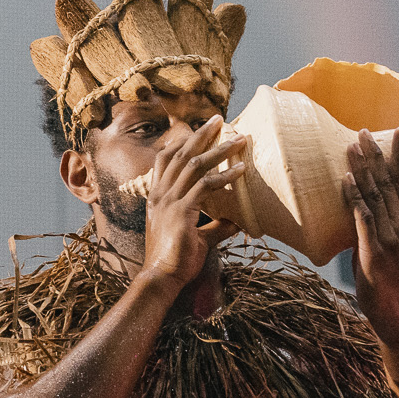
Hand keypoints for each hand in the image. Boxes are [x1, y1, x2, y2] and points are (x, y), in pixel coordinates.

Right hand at [141, 117, 247, 285]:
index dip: (183, 141)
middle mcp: (160, 194)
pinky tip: (240, 171)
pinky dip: (224, 176)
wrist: (162, 278)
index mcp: (158, 196)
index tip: (202, 130)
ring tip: (238, 140)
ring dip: (218, 150)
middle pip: (180, 153)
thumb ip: (215, 226)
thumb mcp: (197, 238)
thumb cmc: (176, 260)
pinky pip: (205, 186)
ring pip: (194, 165)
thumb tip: (236, 221)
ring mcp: (169, 201)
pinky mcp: (181, 212)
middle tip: (220, 119)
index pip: (166, 158)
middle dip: (202, 134)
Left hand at [344, 128, 398, 318]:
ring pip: (374, 194)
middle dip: (375, 154)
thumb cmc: (384, 278)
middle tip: (363, 131)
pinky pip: (363, 215)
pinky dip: (354, 195)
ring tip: (351, 146)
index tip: (398, 131)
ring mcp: (388, 235)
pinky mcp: (374, 247)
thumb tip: (360, 208)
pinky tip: (346, 179)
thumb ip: (374, 225)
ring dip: (361, 168)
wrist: (393, 308)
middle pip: (387, 182)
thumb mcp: (382, 245)